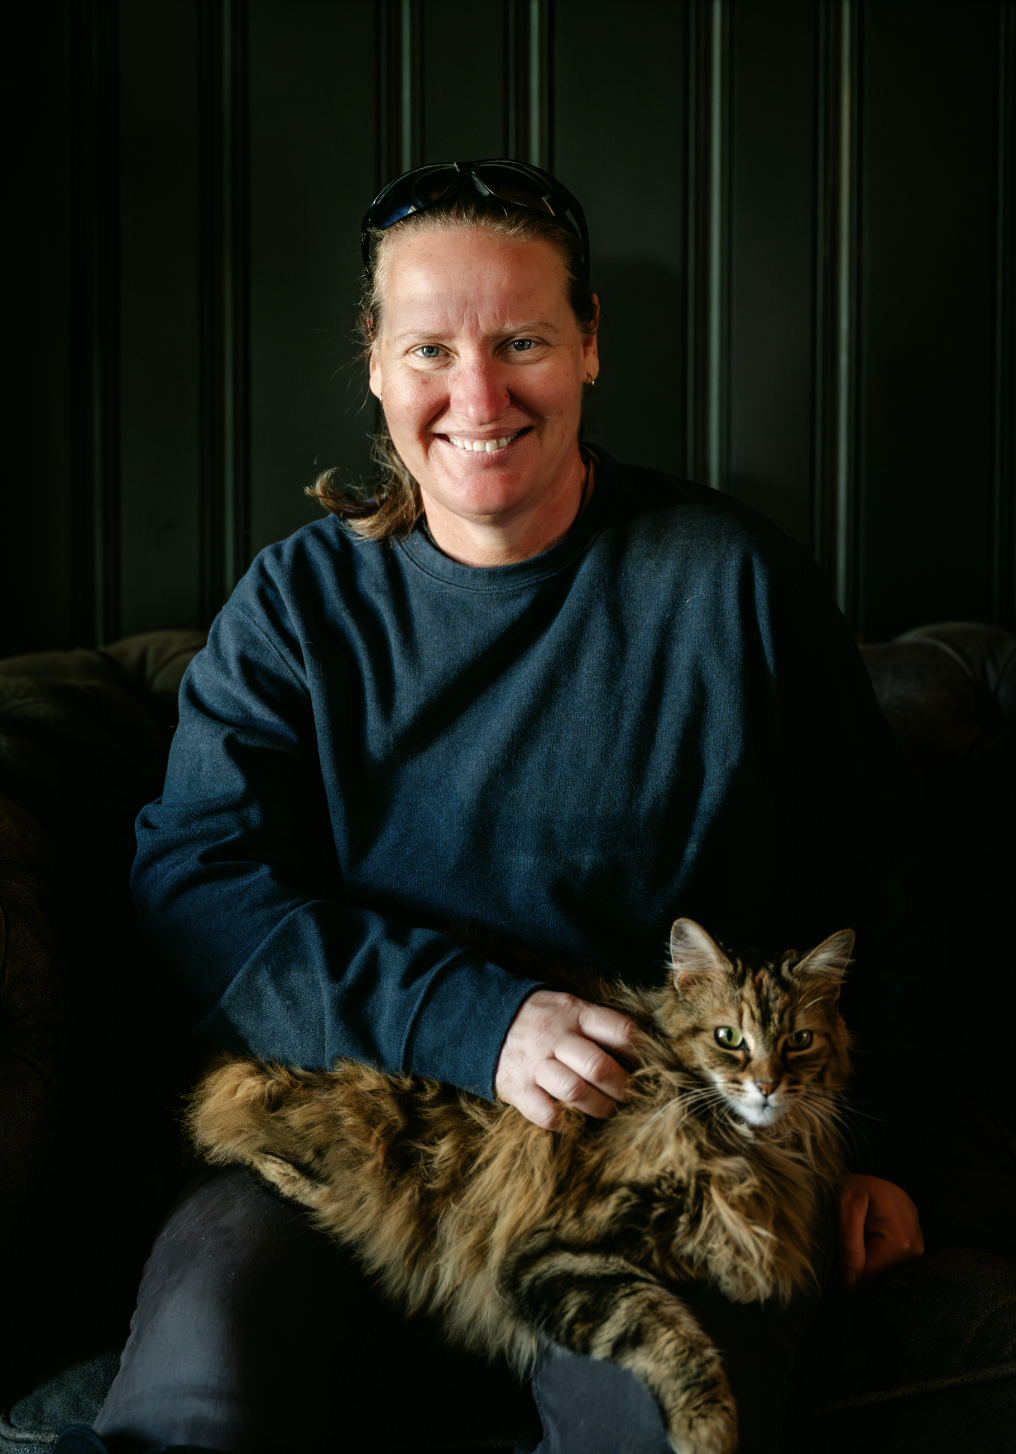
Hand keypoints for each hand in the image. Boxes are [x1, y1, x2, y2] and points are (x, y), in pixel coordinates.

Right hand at [495, 989, 633, 1129]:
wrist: (481, 1019)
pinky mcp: (517, 1088)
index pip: (619, 1031)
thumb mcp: (566, 1006)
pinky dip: (564, 1123)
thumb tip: (635, 1050)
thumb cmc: (538, 1017)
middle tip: (628, 1095)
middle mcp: (555, 1037)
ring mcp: (535, 1063)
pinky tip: (572, 1120)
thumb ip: (595, 1023)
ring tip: (605, 1109)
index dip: (639, 1052)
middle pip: (599, 1067)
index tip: (642, 1065)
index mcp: (574, 1013)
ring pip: (576, 1092)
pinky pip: (546, 1114)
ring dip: (598, 1107)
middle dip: (622, 1088)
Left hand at [837, 1173, 924, 1287]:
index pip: (867, 1279)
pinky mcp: (912, 1253)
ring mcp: (916, 1254)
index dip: (846, 1272)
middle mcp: (915, 1253)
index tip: (836, 1254)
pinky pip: (887, 1268)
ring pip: (881, 1275)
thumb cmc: (861, 1185)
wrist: (882, 1169)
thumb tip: (850, 1284)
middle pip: (875, 1280)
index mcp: (900, 1243)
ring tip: (857, 1239)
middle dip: (856, 1268)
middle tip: (846, 1243)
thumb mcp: (847, 1205)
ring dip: (865, 1264)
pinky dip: (873, 1260)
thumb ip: (849, 1244)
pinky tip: (867, 1244)